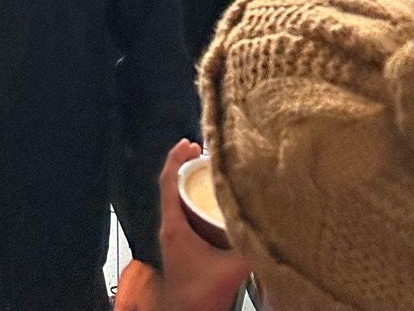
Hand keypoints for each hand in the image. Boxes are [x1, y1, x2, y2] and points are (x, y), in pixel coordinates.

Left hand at [155, 140, 250, 310]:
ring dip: (191, 185)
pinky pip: (185, 216)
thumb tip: (271, 227)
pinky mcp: (182, 248)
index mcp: (174, 226)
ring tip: (210, 174)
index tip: (189, 142)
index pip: (167, 181)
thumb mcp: (230, 269)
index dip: (176, 158)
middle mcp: (170, 228)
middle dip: (186, 167)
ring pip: (178, 201)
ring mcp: (174, 238)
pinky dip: (196, 203)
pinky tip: (214, 206)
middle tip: (203, 153)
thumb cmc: (199, 295)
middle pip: (171, 187)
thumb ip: (250, 248)